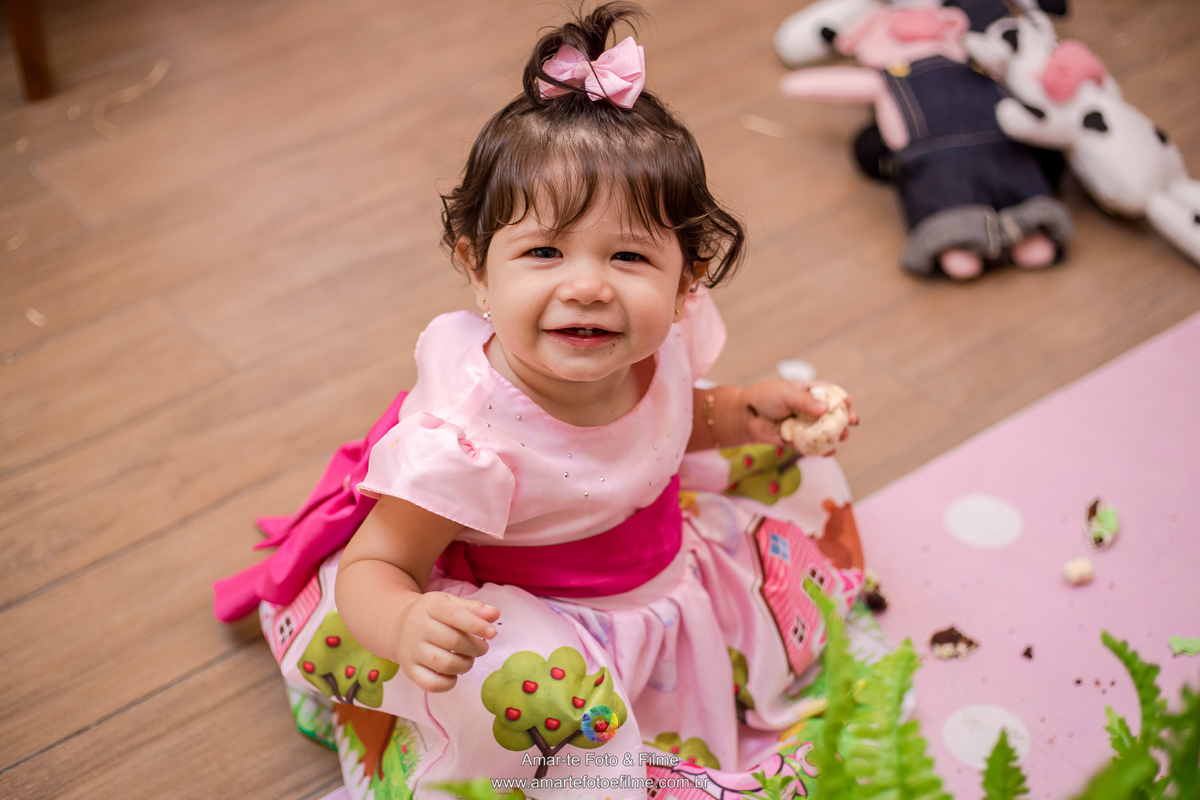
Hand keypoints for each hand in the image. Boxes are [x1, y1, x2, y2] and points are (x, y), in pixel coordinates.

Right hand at [394, 592, 498, 691]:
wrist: (399, 626)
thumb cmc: (433, 614)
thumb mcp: (451, 603)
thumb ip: (474, 608)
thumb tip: (495, 614)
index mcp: (430, 606)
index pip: (455, 616)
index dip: (477, 625)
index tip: (493, 633)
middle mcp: (416, 627)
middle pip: (453, 641)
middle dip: (475, 648)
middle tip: (482, 648)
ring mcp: (410, 650)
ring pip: (444, 664)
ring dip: (465, 665)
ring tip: (469, 659)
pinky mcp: (409, 669)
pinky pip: (431, 683)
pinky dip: (449, 683)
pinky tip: (454, 674)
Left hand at [739, 380, 857, 451]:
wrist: (745, 416)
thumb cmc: (764, 398)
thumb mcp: (786, 394)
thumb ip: (805, 401)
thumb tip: (825, 409)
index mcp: (808, 392)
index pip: (830, 394)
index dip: (841, 398)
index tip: (849, 402)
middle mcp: (809, 410)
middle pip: (832, 415)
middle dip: (844, 419)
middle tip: (852, 422)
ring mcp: (804, 426)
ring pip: (825, 432)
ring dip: (836, 435)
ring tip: (843, 436)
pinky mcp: (797, 441)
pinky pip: (812, 446)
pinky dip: (822, 450)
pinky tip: (829, 451)